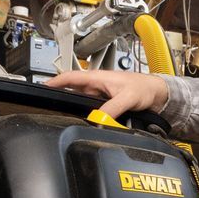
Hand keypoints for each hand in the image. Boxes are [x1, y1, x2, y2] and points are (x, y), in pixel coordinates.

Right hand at [45, 69, 168, 119]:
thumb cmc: (144, 88)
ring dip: (71, 106)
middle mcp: (96, 85)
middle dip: (58, 97)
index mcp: (98, 77)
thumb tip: (97, 118)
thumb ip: (112, 108)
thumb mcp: (127, 97)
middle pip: (71, 91)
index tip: (41, 88)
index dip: (54, 82)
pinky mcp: (105, 103)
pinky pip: (89, 109)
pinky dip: (83, 113)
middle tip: (45, 106)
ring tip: (59, 114)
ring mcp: (99, 94)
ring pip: (79, 101)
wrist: (157, 94)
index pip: (70, 78)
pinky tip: (80, 119)